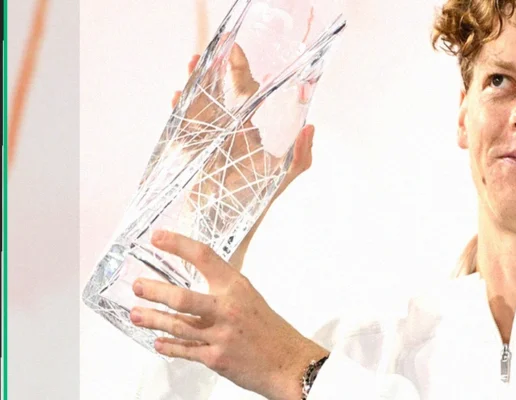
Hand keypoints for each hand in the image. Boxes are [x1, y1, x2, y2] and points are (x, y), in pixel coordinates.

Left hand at [131, 229, 327, 399]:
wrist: (288, 362)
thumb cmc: (270, 329)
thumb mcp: (250, 298)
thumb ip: (224, 290)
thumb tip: (197, 281)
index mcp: (236, 287)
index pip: (204, 257)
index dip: (178, 245)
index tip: (158, 237)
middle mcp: (227, 308)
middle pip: (182, 298)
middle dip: (155, 291)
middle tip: (138, 286)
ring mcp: (220, 335)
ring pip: (178, 326)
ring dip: (153, 319)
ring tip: (136, 314)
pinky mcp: (216, 358)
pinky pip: (185, 350)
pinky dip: (169, 346)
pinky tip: (158, 342)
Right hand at [171, 50, 315, 270]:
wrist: (228, 229)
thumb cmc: (255, 203)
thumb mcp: (282, 178)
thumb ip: (301, 157)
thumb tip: (312, 127)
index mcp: (248, 130)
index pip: (246, 94)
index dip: (241, 72)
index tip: (237, 52)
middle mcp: (226, 130)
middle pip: (218, 93)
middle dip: (214, 72)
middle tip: (211, 53)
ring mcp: (206, 140)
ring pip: (198, 105)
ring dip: (194, 85)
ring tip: (193, 65)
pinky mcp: (189, 153)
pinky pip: (182, 128)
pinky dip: (179, 112)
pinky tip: (178, 99)